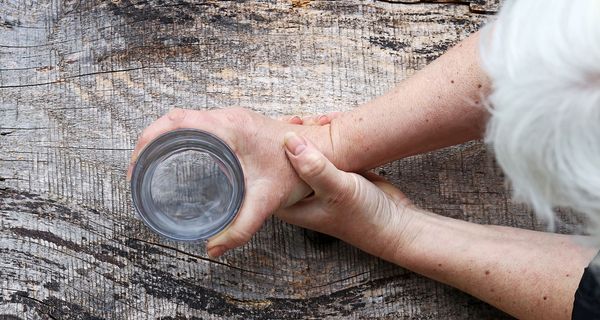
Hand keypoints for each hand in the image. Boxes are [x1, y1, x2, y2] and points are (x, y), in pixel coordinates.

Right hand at [128, 108, 332, 257]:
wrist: (323, 150)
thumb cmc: (296, 171)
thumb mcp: (265, 201)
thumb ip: (241, 227)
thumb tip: (214, 248)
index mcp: (228, 128)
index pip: (176, 122)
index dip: (149, 140)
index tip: (137, 165)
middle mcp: (227, 117)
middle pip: (175, 119)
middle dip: (150, 141)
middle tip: (139, 171)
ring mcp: (231, 118)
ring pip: (186, 119)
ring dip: (165, 138)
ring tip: (152, 165)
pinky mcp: (236, 124)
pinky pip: (199, 123)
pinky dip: (181, 137)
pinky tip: (180, 158)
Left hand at [276, 132, 418, 259]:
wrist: (396, 221)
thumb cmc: (365, 216)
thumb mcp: (337, 190)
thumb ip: (313, 167)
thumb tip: (288, 140)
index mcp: (291, 204)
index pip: (268, 173)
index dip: (270, 149)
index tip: (280, 126)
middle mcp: (301, 193)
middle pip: (285, 159)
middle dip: (292, 136)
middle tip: (301, 119)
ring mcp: (317, 182)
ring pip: (305, 151)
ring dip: (311, 133)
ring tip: (319, 120)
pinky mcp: (334, 172)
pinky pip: (325, 149)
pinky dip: (328, 136)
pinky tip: (332, 121)